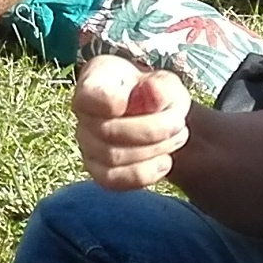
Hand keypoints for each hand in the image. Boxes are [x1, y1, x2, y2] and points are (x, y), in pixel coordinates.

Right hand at [71, 54, 189, 189]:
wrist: (153, 115)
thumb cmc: (154, 93)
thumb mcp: (164, 82)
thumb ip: (161, 86)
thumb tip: (153, 95)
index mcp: (95, 81)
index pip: (89, 95)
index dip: (108, 101)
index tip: (129, 101)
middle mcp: (83, 114)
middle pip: (108, 132)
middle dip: (152, 130)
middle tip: (179, 123)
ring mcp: (87, 144)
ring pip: (113, 158)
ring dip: (153, 150)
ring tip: (177, 137)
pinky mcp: (98, 171)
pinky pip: (114, 181)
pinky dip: (144, 174)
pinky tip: (165, 162)